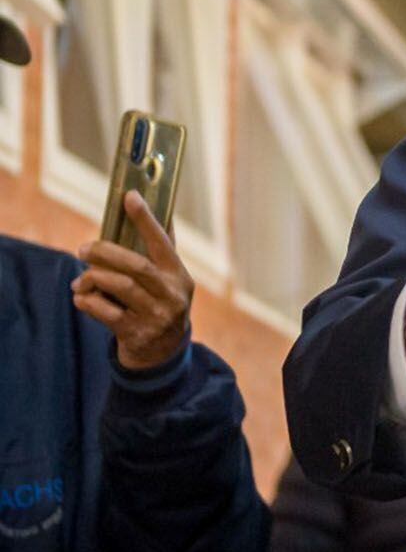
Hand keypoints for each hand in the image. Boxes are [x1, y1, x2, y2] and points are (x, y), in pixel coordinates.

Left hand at [74, 191, 193, 369]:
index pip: (163, 241)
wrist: (162, 355)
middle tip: (82, 249)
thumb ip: (161, 253)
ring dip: (93, 279)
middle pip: (136, 265)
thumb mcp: (168, 282)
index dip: (145, 218)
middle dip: (105, 253)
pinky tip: (81, 297)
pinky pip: (106, 312)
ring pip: (120, 287)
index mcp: (179, 275)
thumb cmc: (159, 306)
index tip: (129, 196)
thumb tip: (161, 212)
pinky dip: (87, 302)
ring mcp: (156, 315)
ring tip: (81, 280)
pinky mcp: (137, 333)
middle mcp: (172, 294)